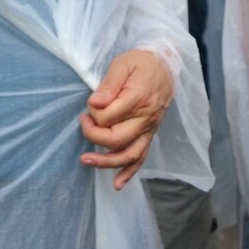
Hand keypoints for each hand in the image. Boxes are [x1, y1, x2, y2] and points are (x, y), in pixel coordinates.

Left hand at [79, 50, 173, 189]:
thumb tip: (96, 103)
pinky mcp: (150, 134)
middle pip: (116, 139)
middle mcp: (146, 118)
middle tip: (82, 122)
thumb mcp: (123, 64)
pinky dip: (129, 172)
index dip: (92, 113)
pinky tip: (117, 184)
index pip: (108, 117)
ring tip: (86, 160)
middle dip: (93, 135)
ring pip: (128, 154)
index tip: (89, 104)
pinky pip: (141, 158)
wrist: (166, 66)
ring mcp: (149, 129)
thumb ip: (109, 84)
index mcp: (138, 98)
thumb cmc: (141, 64)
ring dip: (106, 162)